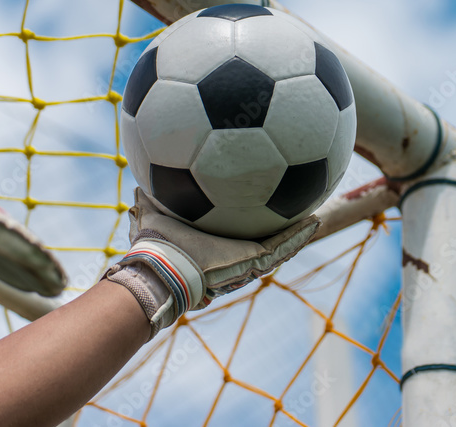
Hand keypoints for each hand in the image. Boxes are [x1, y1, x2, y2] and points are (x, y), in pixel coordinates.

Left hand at [105, 188, 319, 338]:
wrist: (162, 268)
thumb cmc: (155, 249)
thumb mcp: (152, 216)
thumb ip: (149, 201)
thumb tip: (139, 186)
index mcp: (216, 249)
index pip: (239, 238)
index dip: (253, 227)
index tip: (263, 214)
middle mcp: (235, 258)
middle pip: (266, 244)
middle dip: (283, 234)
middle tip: (298, 217)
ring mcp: (247, 262)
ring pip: (281, 247)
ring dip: (298, 234)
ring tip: (316, 220)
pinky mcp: (254, 260)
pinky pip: (283, 246)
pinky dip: (299, 235)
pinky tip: (315, 221)